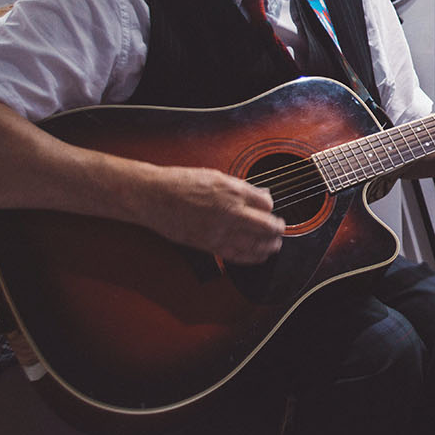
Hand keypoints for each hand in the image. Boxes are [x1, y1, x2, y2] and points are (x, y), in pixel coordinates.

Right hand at [143, 165, 285, 263]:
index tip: (268, 209)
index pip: (267, 203)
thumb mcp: (216, 176)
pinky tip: (259, 256)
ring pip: (255, 244)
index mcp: (233, 191)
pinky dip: (252, 257)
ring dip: (269, 246)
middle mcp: (230, 212)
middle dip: (277, 229)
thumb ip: (240, 187)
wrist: (153, 196)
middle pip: (267, 226)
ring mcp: (219, 230)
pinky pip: (237, 256)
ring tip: (274, 245)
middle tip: (280, 229)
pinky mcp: (208, 245)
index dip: (270, 207)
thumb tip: (260, 195)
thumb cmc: (181, 182)